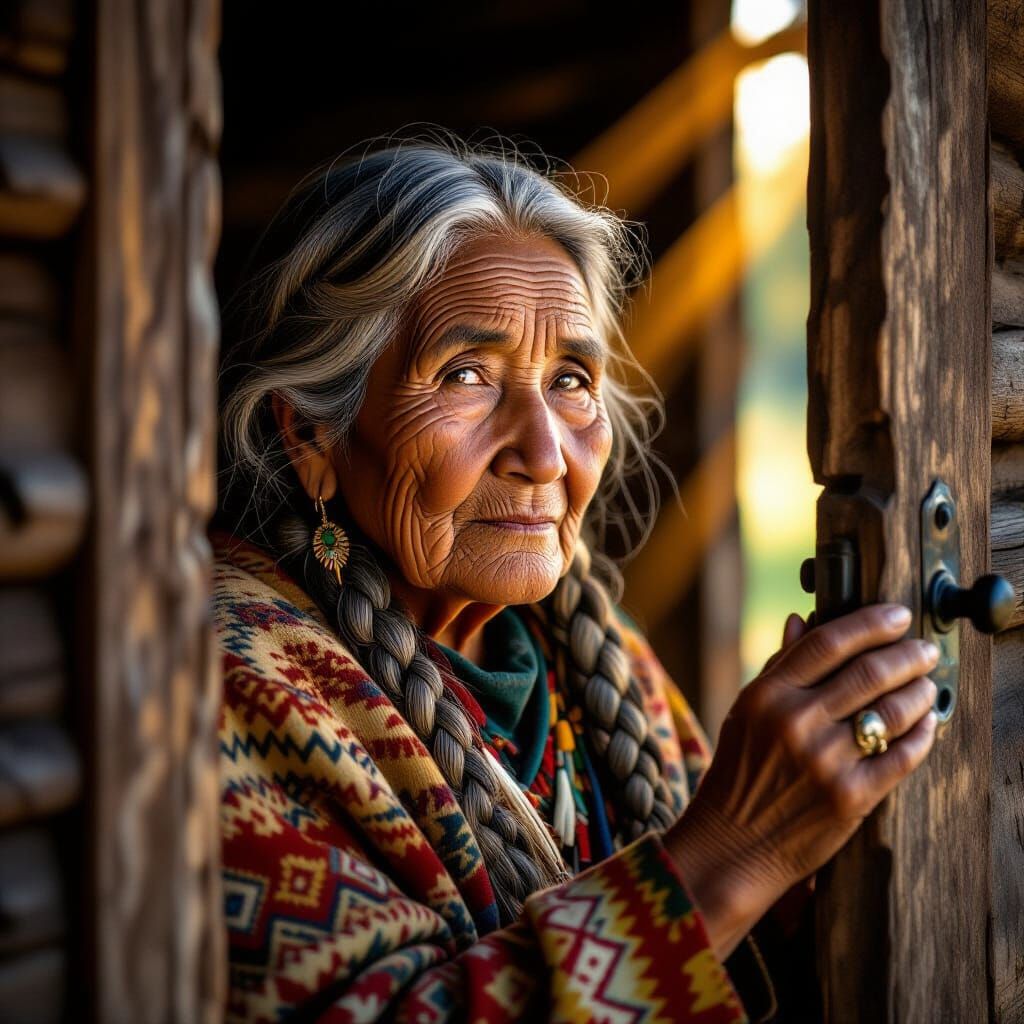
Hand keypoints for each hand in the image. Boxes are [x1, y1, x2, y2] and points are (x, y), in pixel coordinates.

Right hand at [663, 603, 938, 959]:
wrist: (733, 843)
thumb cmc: (738, 772)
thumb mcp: (745, 711)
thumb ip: (779, 665)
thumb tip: (802, 619)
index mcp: (767, 695)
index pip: (826, 643)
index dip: (868, 623)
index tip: (896, 615)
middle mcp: (795, 722)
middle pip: (868, 672)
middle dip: (906, 655)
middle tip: (923, 649)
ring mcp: (825, 760)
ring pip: (891, 711)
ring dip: (919, 691)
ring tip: (926, 684)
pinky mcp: (851, 797)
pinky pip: (902, 756)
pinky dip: (921, 735)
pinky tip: (925, 724)